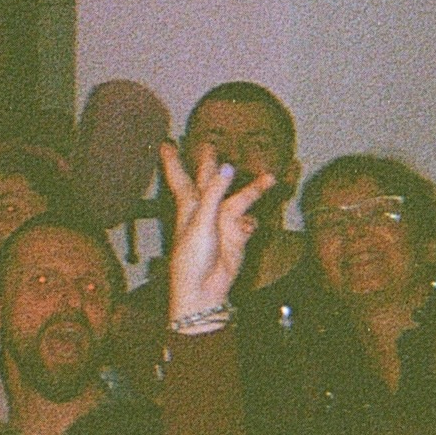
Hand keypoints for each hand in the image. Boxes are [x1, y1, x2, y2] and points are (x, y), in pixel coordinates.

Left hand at [159, 140, 268, 323]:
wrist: (204, 290)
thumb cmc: (192, 258)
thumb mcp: (201, 221)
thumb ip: (215, 194)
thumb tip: (227, 167)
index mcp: (189, 206)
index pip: (180, 177)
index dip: (173, 161)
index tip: (166, 144)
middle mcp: (205, 211)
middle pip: (208, 182)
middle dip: (209, 165)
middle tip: (210, 145)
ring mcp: (222, 224)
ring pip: (239, 199)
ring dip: (254, 190)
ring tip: (270, 178)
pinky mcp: (237, 237)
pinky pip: (248, 224)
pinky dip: (252, 223)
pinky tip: (252, 225)